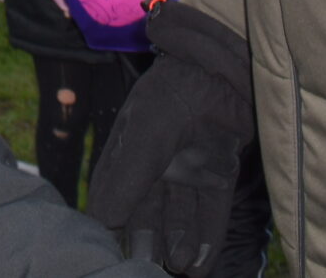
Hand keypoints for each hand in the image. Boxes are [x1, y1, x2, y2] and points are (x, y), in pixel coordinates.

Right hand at [85, 2, 256, 277]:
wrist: (223, 68)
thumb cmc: (173, 93)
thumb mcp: (145, 134)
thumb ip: (125, 178)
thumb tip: (102, 221)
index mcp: (129, 148)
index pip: (114, 194)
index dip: (111, 223)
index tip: (108, 250)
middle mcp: (156, 162)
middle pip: (148, 210)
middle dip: (148, 240)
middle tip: (147, 266)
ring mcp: (189, 167)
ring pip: (181, 214)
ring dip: (179, 241)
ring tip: (178, 269)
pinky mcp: (219, 171)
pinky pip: (210, 209)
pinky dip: (206, 237)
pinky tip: (200, 262)